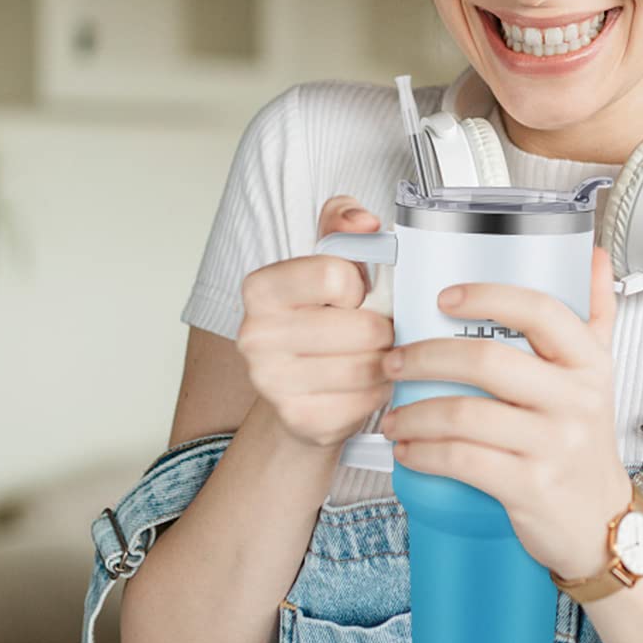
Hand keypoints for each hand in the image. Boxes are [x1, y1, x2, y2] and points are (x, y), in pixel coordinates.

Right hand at [234, 195, 393, 450]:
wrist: (299, 387)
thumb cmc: (321, 315)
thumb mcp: (330, 256)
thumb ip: (345, 222)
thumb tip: (365, 223)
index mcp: (262, 288)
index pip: (336, 275)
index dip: (360, 285)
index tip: (353, 294)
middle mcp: (256, 336)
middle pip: (361, 327)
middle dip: (383, 328)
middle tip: (378, 330)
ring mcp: (272, 383)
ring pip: (368, 366)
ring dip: (386, 361)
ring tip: (376, 355)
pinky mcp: (299, 420)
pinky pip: (365, 402)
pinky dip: (378, 392)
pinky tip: (367, 384)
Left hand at [379, 246, 631, 581]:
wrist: (600, 522)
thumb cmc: (586, 443)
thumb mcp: (599, 375)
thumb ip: (596, 314)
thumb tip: (594, 257)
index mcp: (588, 363)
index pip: (540, 310)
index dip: (488, 296)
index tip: (444, 297)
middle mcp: (576, 400)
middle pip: (487, 360)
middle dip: (426, 357)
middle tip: (394, 361)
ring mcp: (554, 445)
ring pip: (466, 414)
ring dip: (414, 413)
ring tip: (393, 415)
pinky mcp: (530, 487)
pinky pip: (463, 460)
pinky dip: (424, 453)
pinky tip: (409, 450)